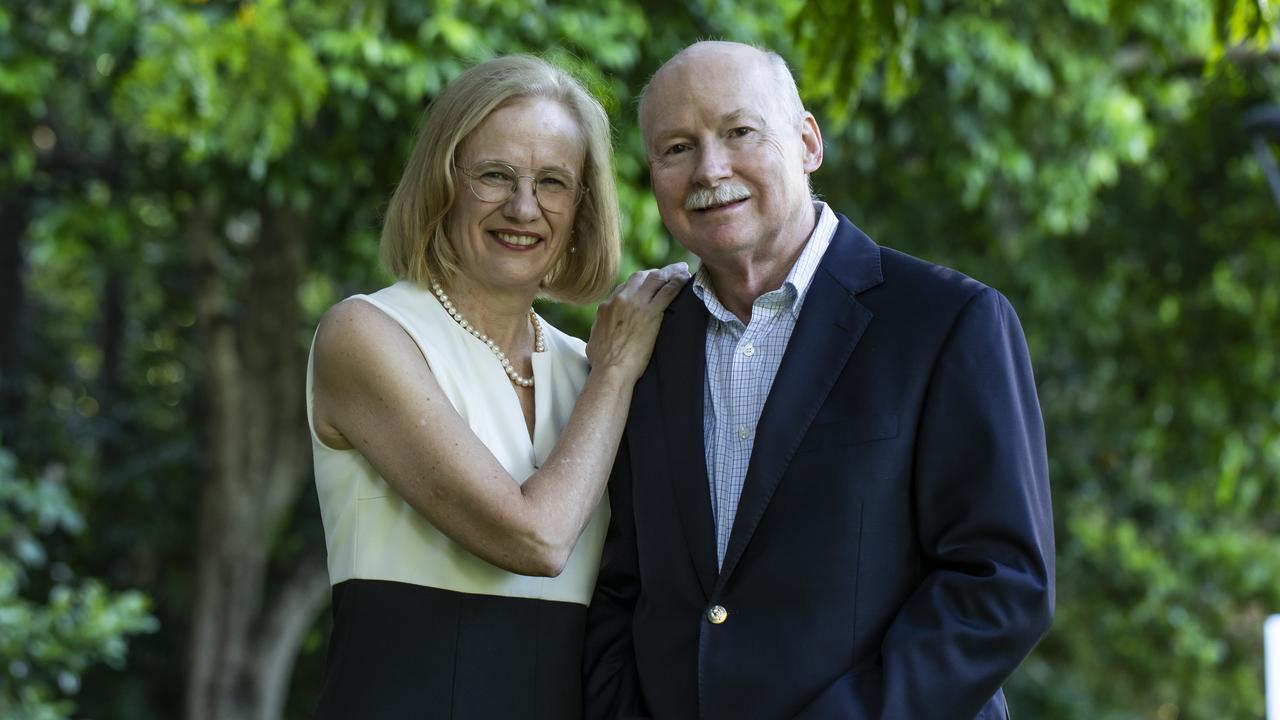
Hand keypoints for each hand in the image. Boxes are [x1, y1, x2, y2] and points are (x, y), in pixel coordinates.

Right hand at [587, 262, 689, 379]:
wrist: (611, 370)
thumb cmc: (602, 363)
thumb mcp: (594, 341)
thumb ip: (600, 330)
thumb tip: (600, 333)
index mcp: (607, 306)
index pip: (625, 286)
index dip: (640, 282)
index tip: (649, 283)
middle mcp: (621, 300)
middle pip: (641, 277)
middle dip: (656, 272)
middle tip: (668, 272)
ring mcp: (636, 304)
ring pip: (656, 279)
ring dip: (671, 272)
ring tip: (681, 269)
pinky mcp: (651, 313)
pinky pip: (668, 291)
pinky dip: (678, 282)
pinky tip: (686, 278)